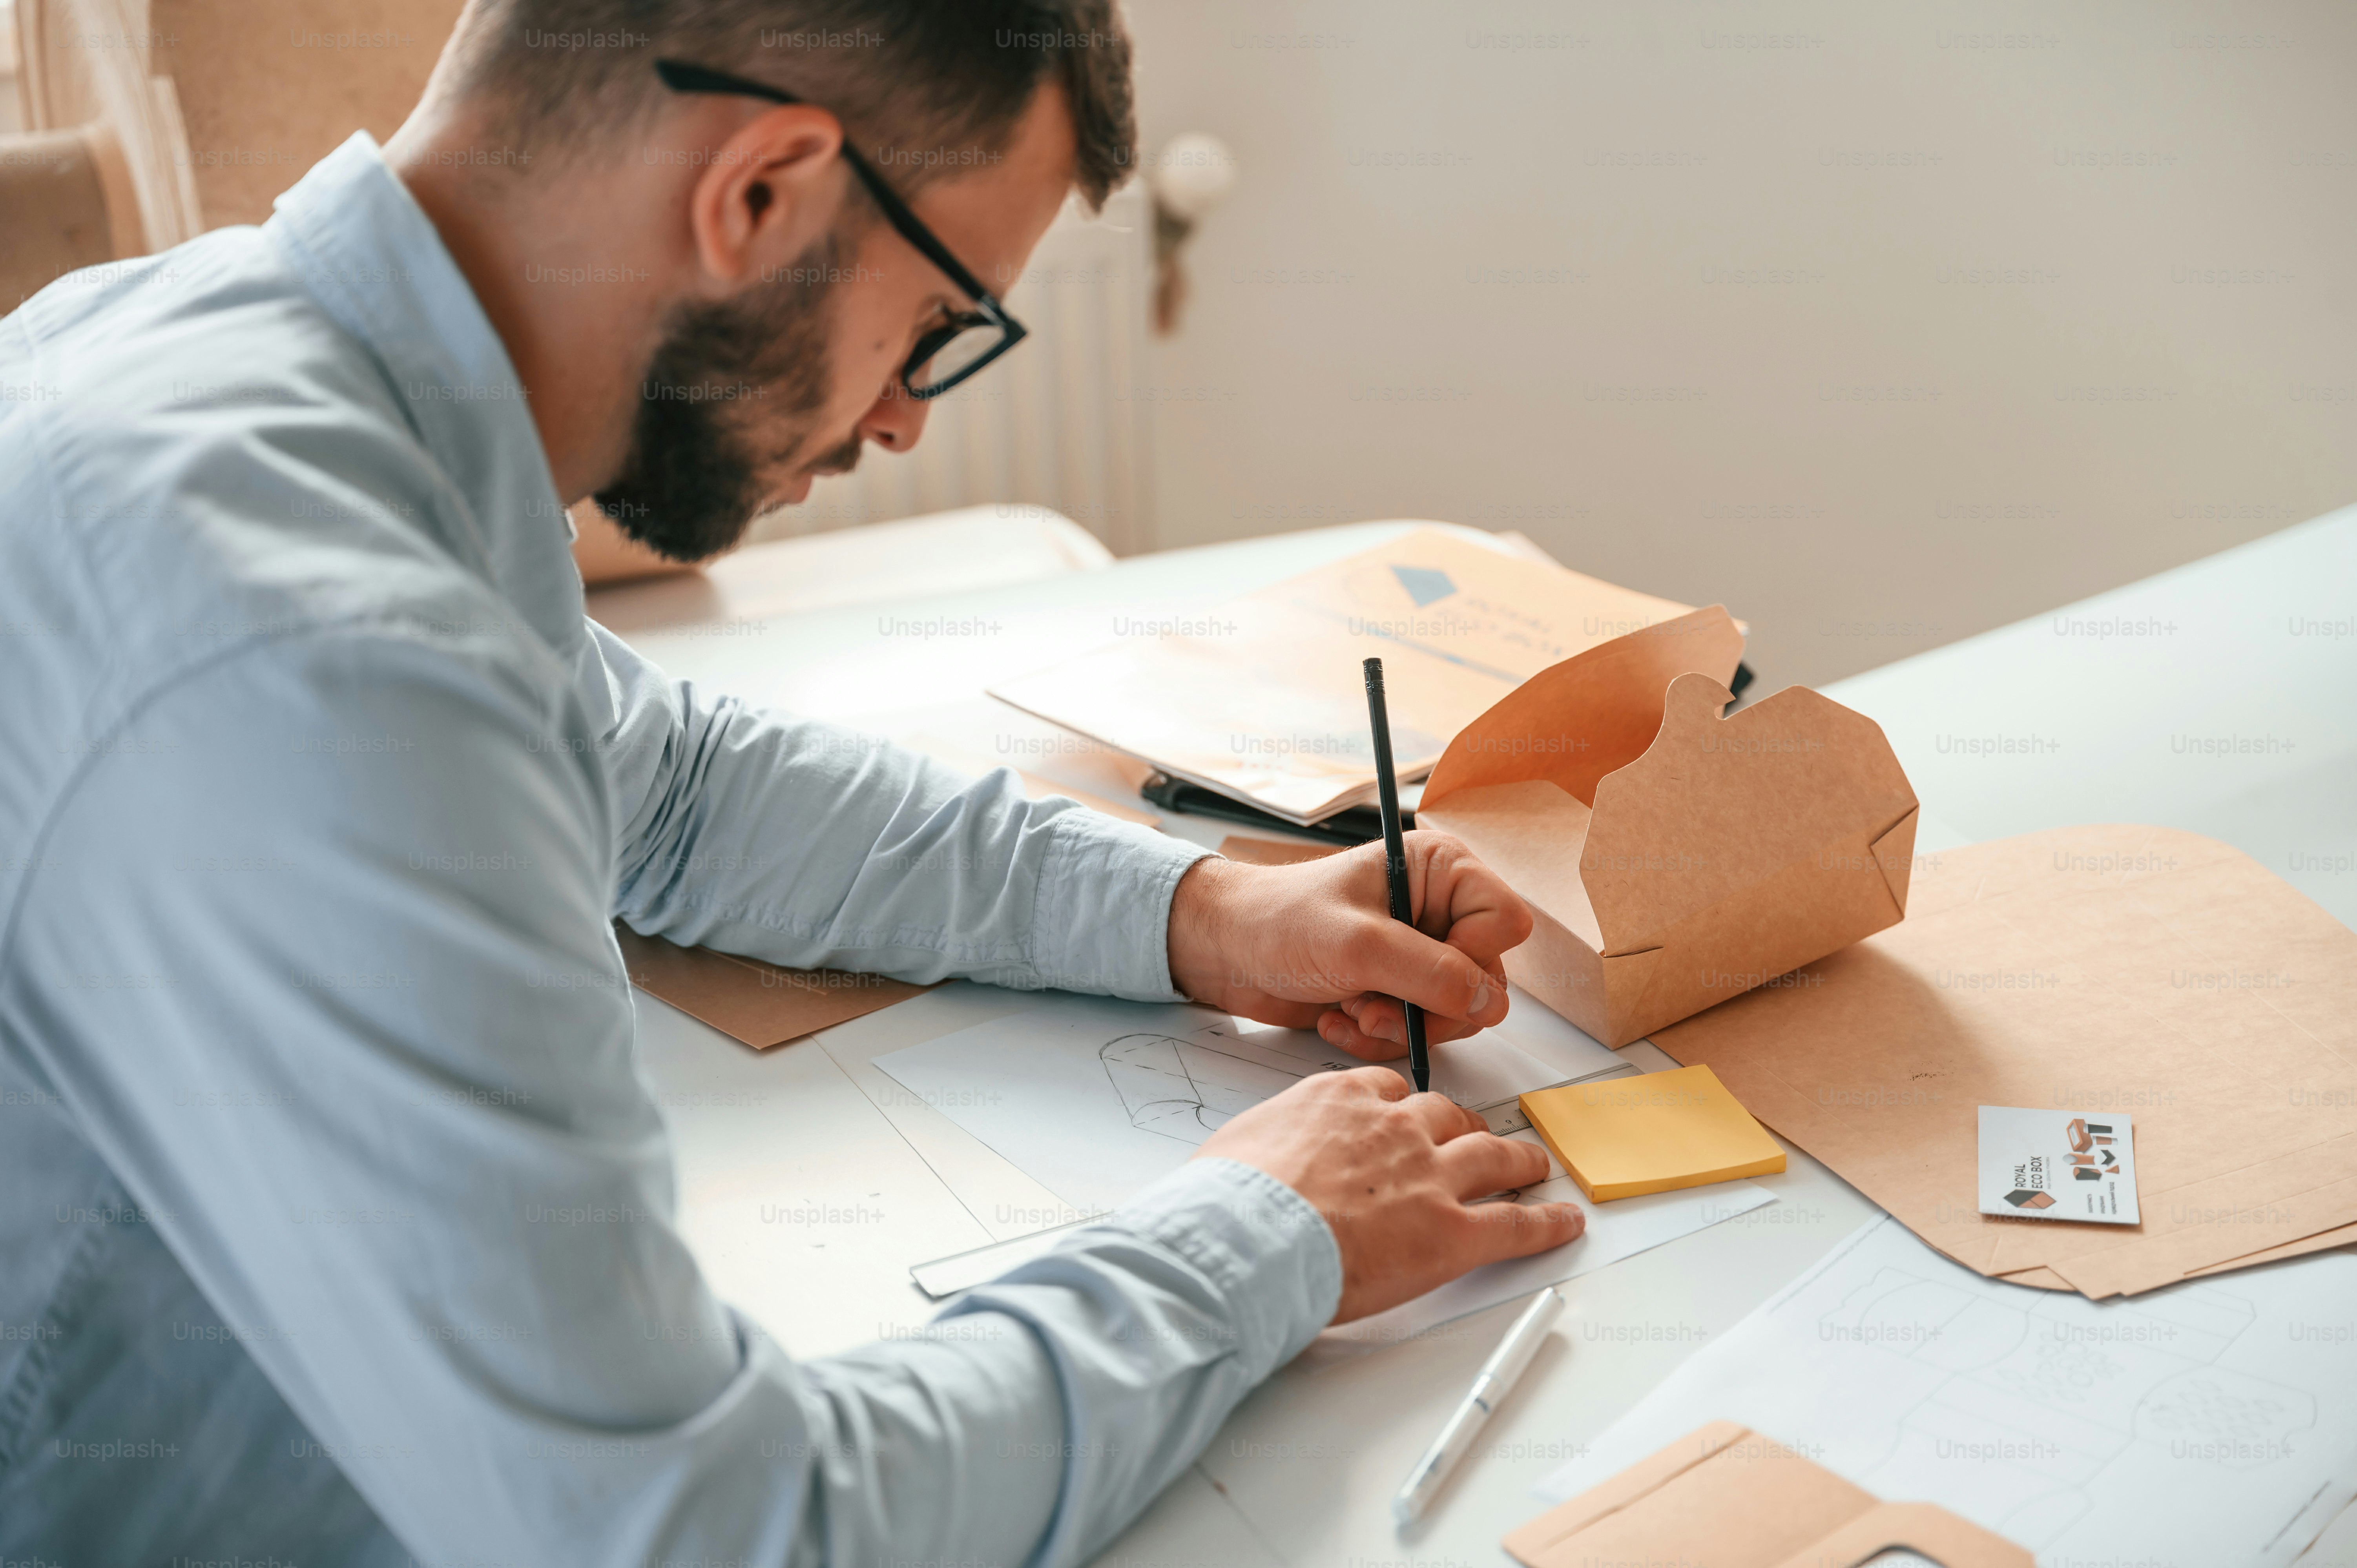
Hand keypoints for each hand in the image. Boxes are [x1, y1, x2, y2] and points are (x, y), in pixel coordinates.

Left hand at [1166, 831, 1534, 1059]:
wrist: (1226, 950)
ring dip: (1400, 1026)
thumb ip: (1431, 973)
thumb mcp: (1357, 944)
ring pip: (1457, 1015)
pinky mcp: (1399, 990)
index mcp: (1441, 871)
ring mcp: (1420, 953)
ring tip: (1351, 1009)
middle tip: (1372, 1003)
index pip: (1506, 921)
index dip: (1473, 956)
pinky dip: (1379, 1037)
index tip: (1422, 969)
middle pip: (1487, 978)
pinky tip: (1338, 1019)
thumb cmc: (1278, 921)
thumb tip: (1488, 1003)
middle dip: (1429, 1006)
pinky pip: (1421, 1032)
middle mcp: (1439, 910)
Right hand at [1195, 1067, 1584, 1321]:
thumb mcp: (1240, 1146)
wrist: (1247, 1239)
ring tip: (1533, 1165)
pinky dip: (1546, 1224)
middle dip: (1465, 1126)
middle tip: (1476, 1137)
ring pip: (1490, 1155)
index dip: (1403, 1106)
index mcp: (1341, 1099)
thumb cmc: (1230, 1200)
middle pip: (1446, 1116)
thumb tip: (1253, 1164)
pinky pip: (1514, 1223)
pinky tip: (1565, 1222)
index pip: (1388, 1089)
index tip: (1406, 1115)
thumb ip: (1269, 1145)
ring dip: (1517, 1159)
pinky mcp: (1452, 1233)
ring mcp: (1429, 1178)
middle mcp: (1395, 1128)